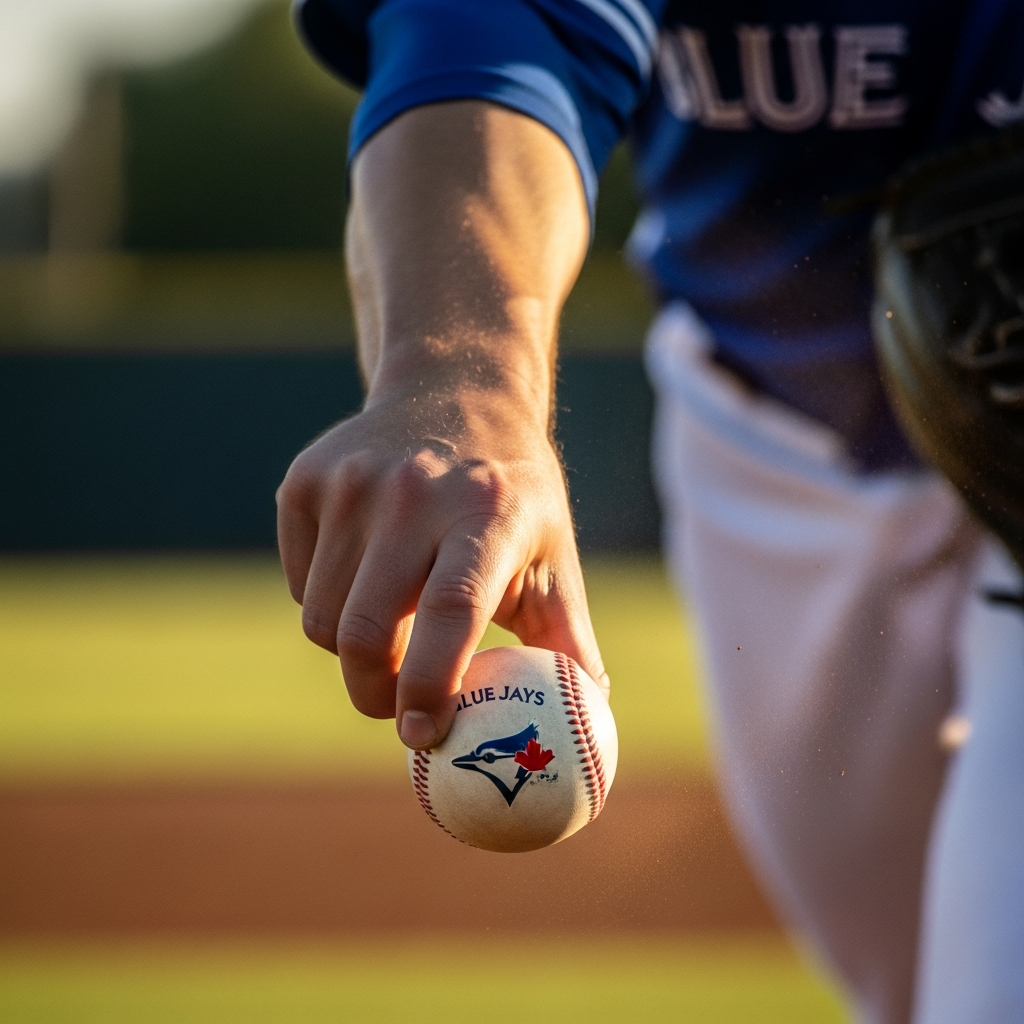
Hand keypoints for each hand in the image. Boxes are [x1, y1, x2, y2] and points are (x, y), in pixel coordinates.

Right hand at [276, 372, 606, 748]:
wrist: (452, 395)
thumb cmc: (513, 495)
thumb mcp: (556, 554)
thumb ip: (569, 641)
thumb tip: (586, 721)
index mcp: (486, 512)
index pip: (450, 611)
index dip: (432, 685)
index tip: (424, 735)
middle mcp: (411, 491)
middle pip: (364, 632)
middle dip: (373, 693)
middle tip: (399, 708)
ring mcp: (349, 483)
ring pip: (322, 618)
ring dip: (353, 648)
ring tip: (395, 626)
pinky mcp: (304, 483)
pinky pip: (300, 584)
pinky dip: (328, 602)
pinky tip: (367, 573)